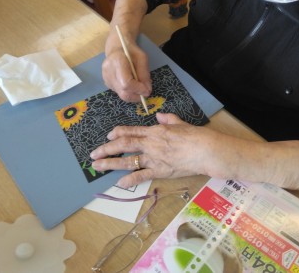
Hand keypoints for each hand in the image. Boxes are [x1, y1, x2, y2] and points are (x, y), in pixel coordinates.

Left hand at [89, 113, 221, 187]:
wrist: (205, 150)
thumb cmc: (196, 135)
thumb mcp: (181, 123)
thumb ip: (169, 119)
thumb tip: (159, 116)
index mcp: (155, 131)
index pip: (132, 131)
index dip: (117, 133)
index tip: (108, 136)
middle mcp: (151, 144)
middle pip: (124, 145)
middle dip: (106, 149)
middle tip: (93, 154)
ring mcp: (154, 158)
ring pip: (127, 161)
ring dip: (111, 163)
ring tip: (98, 167)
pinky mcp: (160, 171)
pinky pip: (141, 176)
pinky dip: (130, 180)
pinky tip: (119, 183)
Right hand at [101, 27, 150, 102]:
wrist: (117, 48)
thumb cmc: (131, 51)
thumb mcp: (142, 58)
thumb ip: (144, 73)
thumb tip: (147, 90)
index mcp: (117, 62)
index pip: (126, 83)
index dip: (138, 89)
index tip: (147, 90)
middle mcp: (108, 72)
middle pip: (123, 91)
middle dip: (136, 95)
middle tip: (146, 92)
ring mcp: (106, 78)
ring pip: (121, 94)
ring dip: (133, 94)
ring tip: (139, 87)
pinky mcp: (106, 83)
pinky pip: (119, 92)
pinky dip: (128, 92)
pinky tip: (132, 84)